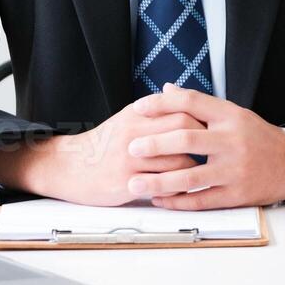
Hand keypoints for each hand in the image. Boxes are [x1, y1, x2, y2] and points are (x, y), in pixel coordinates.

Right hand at [0, 102, 205, 205]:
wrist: (70, 166)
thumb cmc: (105, 143)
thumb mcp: (127, 118)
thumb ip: (155, 109)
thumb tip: (182, 95)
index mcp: (137, 115)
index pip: (182, 110)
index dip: (201, 121)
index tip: (212, 130)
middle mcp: (135, 134)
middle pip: (184, 132)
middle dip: (203, 143)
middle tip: (213, 152)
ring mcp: (131, 160)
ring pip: (179, 161)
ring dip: (194, 168)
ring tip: (201, 172)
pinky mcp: (127, 183)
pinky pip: (164, 186)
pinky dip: (179, 188)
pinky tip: (185, 189)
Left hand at [120, 86, 284, 209]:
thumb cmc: (256, 137)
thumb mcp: (233, 114)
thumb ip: (200, 105)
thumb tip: (167, 89)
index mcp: (230, 116)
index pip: (191, 102)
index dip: (161, 104)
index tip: (138, 108)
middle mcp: (232, 140)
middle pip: (187, 139)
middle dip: (155, 144)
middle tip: (131, 148)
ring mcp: (235, 169)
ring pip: (190, 176)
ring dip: (159, 181)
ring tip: (135, 183)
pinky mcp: (237, 194)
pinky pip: (201, 200)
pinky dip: (177, 202)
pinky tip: (160, 200)